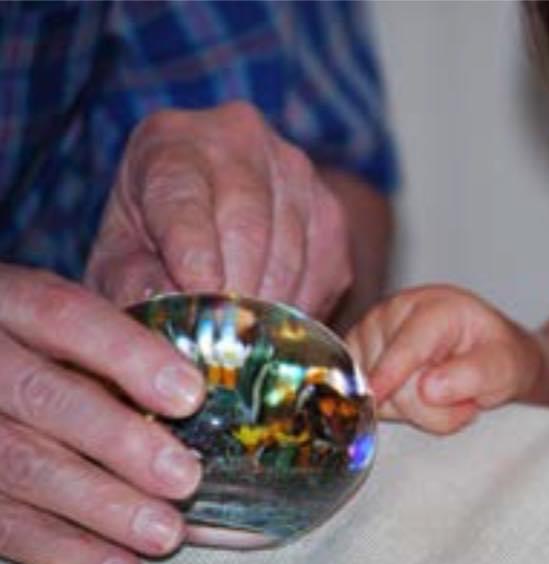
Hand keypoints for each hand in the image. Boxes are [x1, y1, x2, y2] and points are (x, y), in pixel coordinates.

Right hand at [0, 264, 204, 563]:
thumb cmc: (32, 348)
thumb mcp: (56, 326)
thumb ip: (111, 347)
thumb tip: (204, 395)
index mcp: (10, 303)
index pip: (66, 316)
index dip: (130, 356)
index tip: (191, 395)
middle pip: (44, 397)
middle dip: (120, 442)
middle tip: (185, 478)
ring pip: (21, 465)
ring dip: (101, 507)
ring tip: (166, 533)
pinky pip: (0, 522)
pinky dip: (63, 551)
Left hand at [85, 101, 351, 318]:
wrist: (212, 208)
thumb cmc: (153, 235)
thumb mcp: (120, 255)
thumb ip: (131, 284)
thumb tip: (161, 319)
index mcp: (172, 142)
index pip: (185, 201)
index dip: (193, 257)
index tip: (198, 302)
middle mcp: (241, 140)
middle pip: (246, 229)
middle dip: (232, 296)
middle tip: (218, 343)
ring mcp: (296, 171)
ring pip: (289, 257)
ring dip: (266, 309)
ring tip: (240, 338)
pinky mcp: (332, 211)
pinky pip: (323, 273)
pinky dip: (299, 309)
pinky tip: (271, 322)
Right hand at [346, 285, 542, 432]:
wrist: (487, 355)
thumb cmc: (495, 355)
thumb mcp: (505, 366)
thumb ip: (474, 375)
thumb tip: (429, 389)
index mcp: (435, 307)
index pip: (406, 345)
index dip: (391, 372)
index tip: (377, 392)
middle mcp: (395, 313)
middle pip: (390, 381)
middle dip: (427, 408)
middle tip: (460, 399)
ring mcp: (370, 333)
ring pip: (374, 393)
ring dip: (410, 409)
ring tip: (439, 391)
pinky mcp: (358, 355)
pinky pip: (362, 398)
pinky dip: (391, 408)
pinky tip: (415, 392)